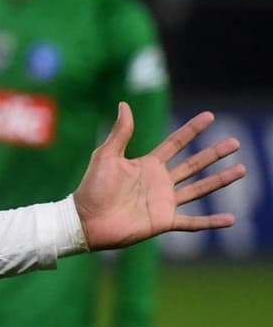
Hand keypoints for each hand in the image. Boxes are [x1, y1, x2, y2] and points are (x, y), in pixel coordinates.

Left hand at [75, 102, 244, 250]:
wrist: (86, 219)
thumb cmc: (92, 187)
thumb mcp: (106, 155)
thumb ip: (120, 132)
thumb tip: (124, 104)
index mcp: (147, 164)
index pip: (176, 143)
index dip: (192, 130)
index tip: (209, 116)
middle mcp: (160, 182)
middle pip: (194, 164)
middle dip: (215, 153)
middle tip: (235, 142)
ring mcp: (164, 201)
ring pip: (199, 188)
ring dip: (220, 180)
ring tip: (241, 170)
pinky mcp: (164, 220)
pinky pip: (193, 222)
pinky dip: (211, 222)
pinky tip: (231, 220)